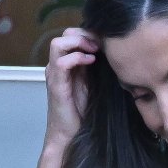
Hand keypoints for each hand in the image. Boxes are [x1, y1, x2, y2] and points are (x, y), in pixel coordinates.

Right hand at [43, 27, 100, 148]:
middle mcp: (57, 65)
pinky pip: (61, 61)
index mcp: (67, 64)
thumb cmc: (82, 113)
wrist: (70, 134)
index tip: (105, 39)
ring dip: (78, 42)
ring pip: (58, 43)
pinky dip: (77, 57)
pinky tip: (91, 61)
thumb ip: (97, 68)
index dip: (88, 32)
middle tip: (101, 43)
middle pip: (65, 34)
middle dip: (84, 33)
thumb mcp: (93, 84)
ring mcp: (54, 74)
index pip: (73, 35)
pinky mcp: (55, 84)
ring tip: (94, 49)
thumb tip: (112, 53)